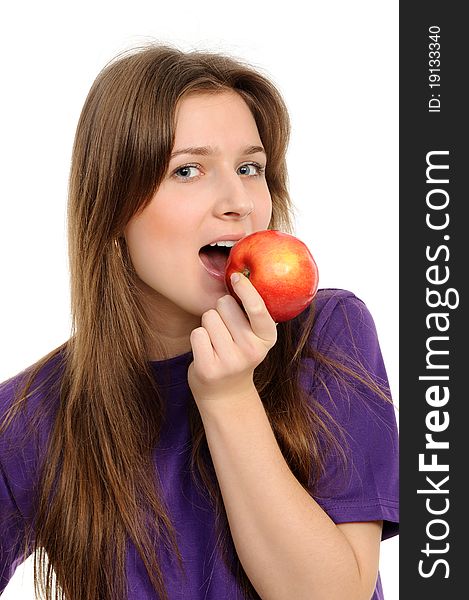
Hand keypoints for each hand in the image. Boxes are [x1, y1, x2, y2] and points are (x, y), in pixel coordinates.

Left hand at [188, 273, 277, 413]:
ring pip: (208, 317)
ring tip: (216, 342)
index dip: (246, 289)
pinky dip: (198, 338)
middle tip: (225, 329)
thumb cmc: (237, 353)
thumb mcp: (253, 336)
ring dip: (208, 325)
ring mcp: (230, 361)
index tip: (237, 276)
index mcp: (267, 338)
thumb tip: (239, 277)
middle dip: (220, 310)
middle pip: (225, 305)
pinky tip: (206, 351)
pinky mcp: (209, 369)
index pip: (258, 308)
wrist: (226, 393)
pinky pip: (197, 333)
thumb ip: (249, 312)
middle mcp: (252, 350)